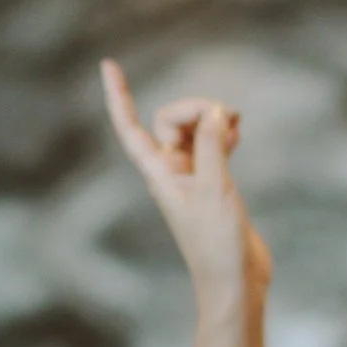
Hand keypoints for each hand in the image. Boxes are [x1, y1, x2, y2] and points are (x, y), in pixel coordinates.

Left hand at [102, 61, 271, 307]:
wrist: (234, 281)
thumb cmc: (216, 244)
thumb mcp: (213, 188)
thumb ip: (210, 145)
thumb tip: (214, 111)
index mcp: (158, 174)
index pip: (129, 127)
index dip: (117, 96)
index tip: (108, 65)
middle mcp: (170, 173)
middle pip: (170, 120)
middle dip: (196, 108)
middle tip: (229, 117)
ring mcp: (191, 178)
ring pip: (193, 131)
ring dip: (212, 119)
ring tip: (238, 124)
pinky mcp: (212, 186)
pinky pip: (210, 146)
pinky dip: (222, 134)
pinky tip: (238, 135)